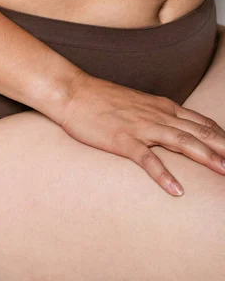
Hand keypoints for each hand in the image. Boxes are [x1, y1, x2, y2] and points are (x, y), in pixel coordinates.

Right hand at [61, 72, 224, 195]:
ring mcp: (140, 126)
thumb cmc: (102, 98)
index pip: (201, 122)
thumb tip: (173, 127)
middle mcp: (157, 114)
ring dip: (206, 157)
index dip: (222, 137)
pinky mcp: (122, 138)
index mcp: (162, 106)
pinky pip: (146, 159)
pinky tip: (176, 190)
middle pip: (199, 132)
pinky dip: (163, 174)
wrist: (73, 92)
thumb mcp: (138, 102)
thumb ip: (157, 114)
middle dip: (224, 147)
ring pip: (181, 141)